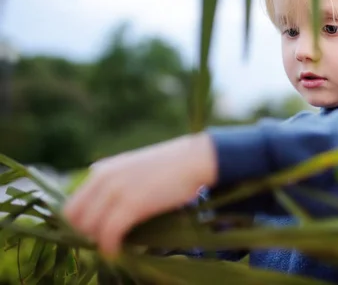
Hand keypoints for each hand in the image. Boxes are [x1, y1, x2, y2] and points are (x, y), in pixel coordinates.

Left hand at [62, 133, 217, 256]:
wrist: (193, 159)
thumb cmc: (168, 165)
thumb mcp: (133, 166)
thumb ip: (114, 178)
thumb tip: (102, 202)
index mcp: (101, 170)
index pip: (72, 205)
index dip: (80, 223)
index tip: (96, 231)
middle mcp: (103, 178)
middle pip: (76, 218)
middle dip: (87, 234)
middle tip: (106, 239)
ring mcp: (117, 191)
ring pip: (89, 228)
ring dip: (99, 241)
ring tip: (115, 245)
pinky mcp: (132, 204)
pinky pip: (109, 233)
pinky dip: (110, 247)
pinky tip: (117, 251)